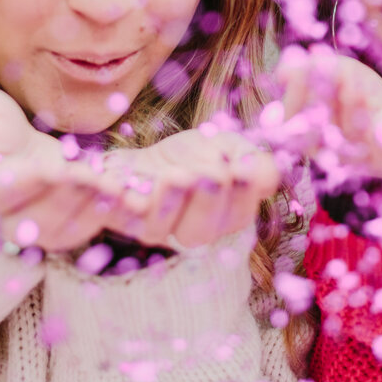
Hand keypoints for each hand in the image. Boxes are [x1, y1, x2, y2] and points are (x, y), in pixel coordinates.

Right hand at [0, 80, 119, 252]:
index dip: (28, 181)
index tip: (56, 168)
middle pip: (36, 218)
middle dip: (76, 199)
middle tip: (110, 183)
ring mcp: (27, 222)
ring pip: (62, 228)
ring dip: (96, 210)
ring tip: (127, 191)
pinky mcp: (54, 218)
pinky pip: (79, 227)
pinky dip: (105, 215)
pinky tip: (131, 198)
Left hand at [101, 128, 280, 248]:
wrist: (149, 151)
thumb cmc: (197, 155)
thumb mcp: (229, 148)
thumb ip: (253, 162)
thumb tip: (265, 174)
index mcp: (222, 218)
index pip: (236, 217)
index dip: (241, 195)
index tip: (244, 168)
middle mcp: (187, 231)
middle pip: (198, 232)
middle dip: (206, 202)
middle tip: (213, 173)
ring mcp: (151, 226)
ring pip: (157, 229)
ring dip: (168, 203)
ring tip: (177, 174)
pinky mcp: (118, 216)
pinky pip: (117, 216)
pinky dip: (120, 201)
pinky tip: (124, 184)